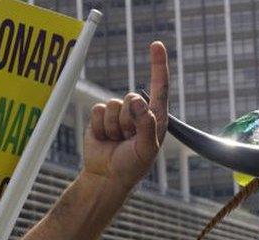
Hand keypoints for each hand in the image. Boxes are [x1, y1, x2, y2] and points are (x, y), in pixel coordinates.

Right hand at [83, 41, 168, 187]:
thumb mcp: (145, 149)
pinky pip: (99, 110)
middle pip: (132, 98)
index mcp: (156, 117)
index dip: (158, 65)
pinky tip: (105, 138)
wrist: (107, 176)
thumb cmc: (132, 165)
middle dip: (128, 120)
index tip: (157, 44)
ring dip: (114, 126)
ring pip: (114, 105)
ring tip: (117, 141)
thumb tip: (139, 101)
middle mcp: (139, 112)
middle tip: (128, 139)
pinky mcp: (102, 116)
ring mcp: (120, 114)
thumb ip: (146, 125)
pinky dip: (101, 126)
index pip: (159, 87)